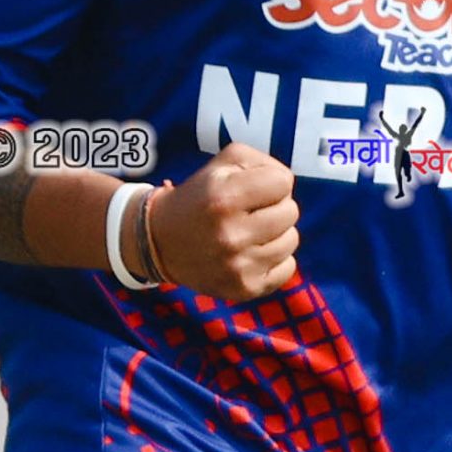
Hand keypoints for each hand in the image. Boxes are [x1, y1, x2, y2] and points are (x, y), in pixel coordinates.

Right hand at [150, 142, 300, 301]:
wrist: (160, 242)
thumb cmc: (200, 196)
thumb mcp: (223, 163)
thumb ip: (261, 161)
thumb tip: (287, 185)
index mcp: (224, 198)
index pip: (283, 182)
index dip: (270, 181)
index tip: (253, 189)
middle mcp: (231, 235)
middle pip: (291, 211)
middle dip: (274, 206)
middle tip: (250, 211)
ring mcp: (238, 267)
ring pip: (291, 240)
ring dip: (276, 233)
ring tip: (250, 232)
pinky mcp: (244, 289)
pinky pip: (288, 268)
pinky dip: (276, 259)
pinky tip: (253, 253)